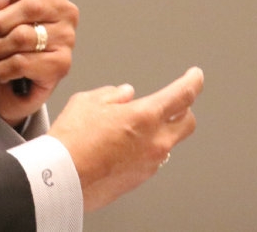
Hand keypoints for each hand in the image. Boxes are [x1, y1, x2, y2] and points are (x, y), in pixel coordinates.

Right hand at [49, 67, 203, 211]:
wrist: (61, 179)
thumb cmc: (71, 140)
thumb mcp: (87, 102)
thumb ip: (112, 95)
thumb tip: (123, 94)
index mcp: (145, 116)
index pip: (183, 95)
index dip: (193, 82)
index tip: (195, 76)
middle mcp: (155, 142)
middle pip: (187, 122)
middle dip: (184, 110)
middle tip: (173, 103)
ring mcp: (149, 164)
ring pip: (168, 143)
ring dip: (160, 131)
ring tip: (134, 127)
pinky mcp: (139, 180)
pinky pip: (151, 159)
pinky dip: (144, 149)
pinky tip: (123, 146)